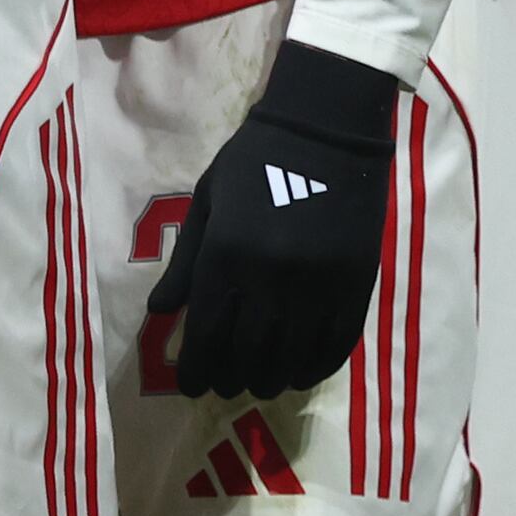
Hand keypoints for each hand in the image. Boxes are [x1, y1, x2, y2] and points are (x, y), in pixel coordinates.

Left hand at [150, 38, 403, 398]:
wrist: (329, 130)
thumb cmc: (257, 159)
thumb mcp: (208, 200)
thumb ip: (186, 261)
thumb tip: (160, 313)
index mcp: (228, 255)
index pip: (207, 336)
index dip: (196, 370)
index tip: (189, 385)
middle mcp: (271, 280)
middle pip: (246, 357)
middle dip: (228, 379)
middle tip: (222, 384)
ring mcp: (318, 287)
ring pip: (289, 361)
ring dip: (269, 380)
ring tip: (258, 381)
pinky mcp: (355, 288)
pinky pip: (334, 349)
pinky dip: (313, 368)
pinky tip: (298, 371)